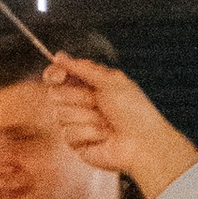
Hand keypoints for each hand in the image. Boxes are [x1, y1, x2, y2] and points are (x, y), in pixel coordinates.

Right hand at [44, 54, 197, 196]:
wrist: (143, 142)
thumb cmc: (134, 110)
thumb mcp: (111, 82)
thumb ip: (83, 68)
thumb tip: (59, 56)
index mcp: (88, 85)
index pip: (57, 76)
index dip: (54, 74)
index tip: (59, 75)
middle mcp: (79, 103)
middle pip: (55, 94)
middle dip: (78, 97)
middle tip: (98, 103)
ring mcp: (75, 123)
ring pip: (60, 115)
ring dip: (87, 117)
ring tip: (107, 122)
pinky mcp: (75, 142)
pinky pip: (67, 133)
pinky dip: (89, 133)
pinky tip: (104, 137)